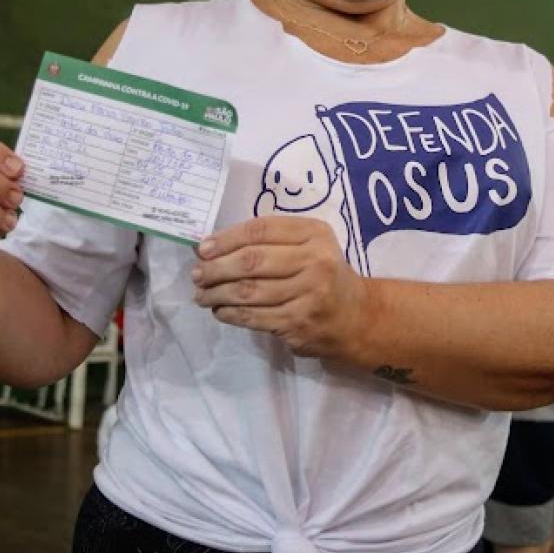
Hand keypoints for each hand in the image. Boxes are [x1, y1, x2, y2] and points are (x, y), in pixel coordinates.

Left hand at [193, 216, 367, 360]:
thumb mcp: (309, 246)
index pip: (261, 230)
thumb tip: (213, 247)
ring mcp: (309, 294)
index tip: (202, 249)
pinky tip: (219, 311)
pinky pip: (254, 316)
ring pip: (248, 291)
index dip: (226, 238)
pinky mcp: (299, 322)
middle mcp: (315, 261)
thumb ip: (271, 241)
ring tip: (201, 295)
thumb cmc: (323, 274)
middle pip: (252, 261)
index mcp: (315, 234)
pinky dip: (230, 314)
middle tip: (196, 275)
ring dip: (217, 293)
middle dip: (216, 268)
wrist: (357, 316)